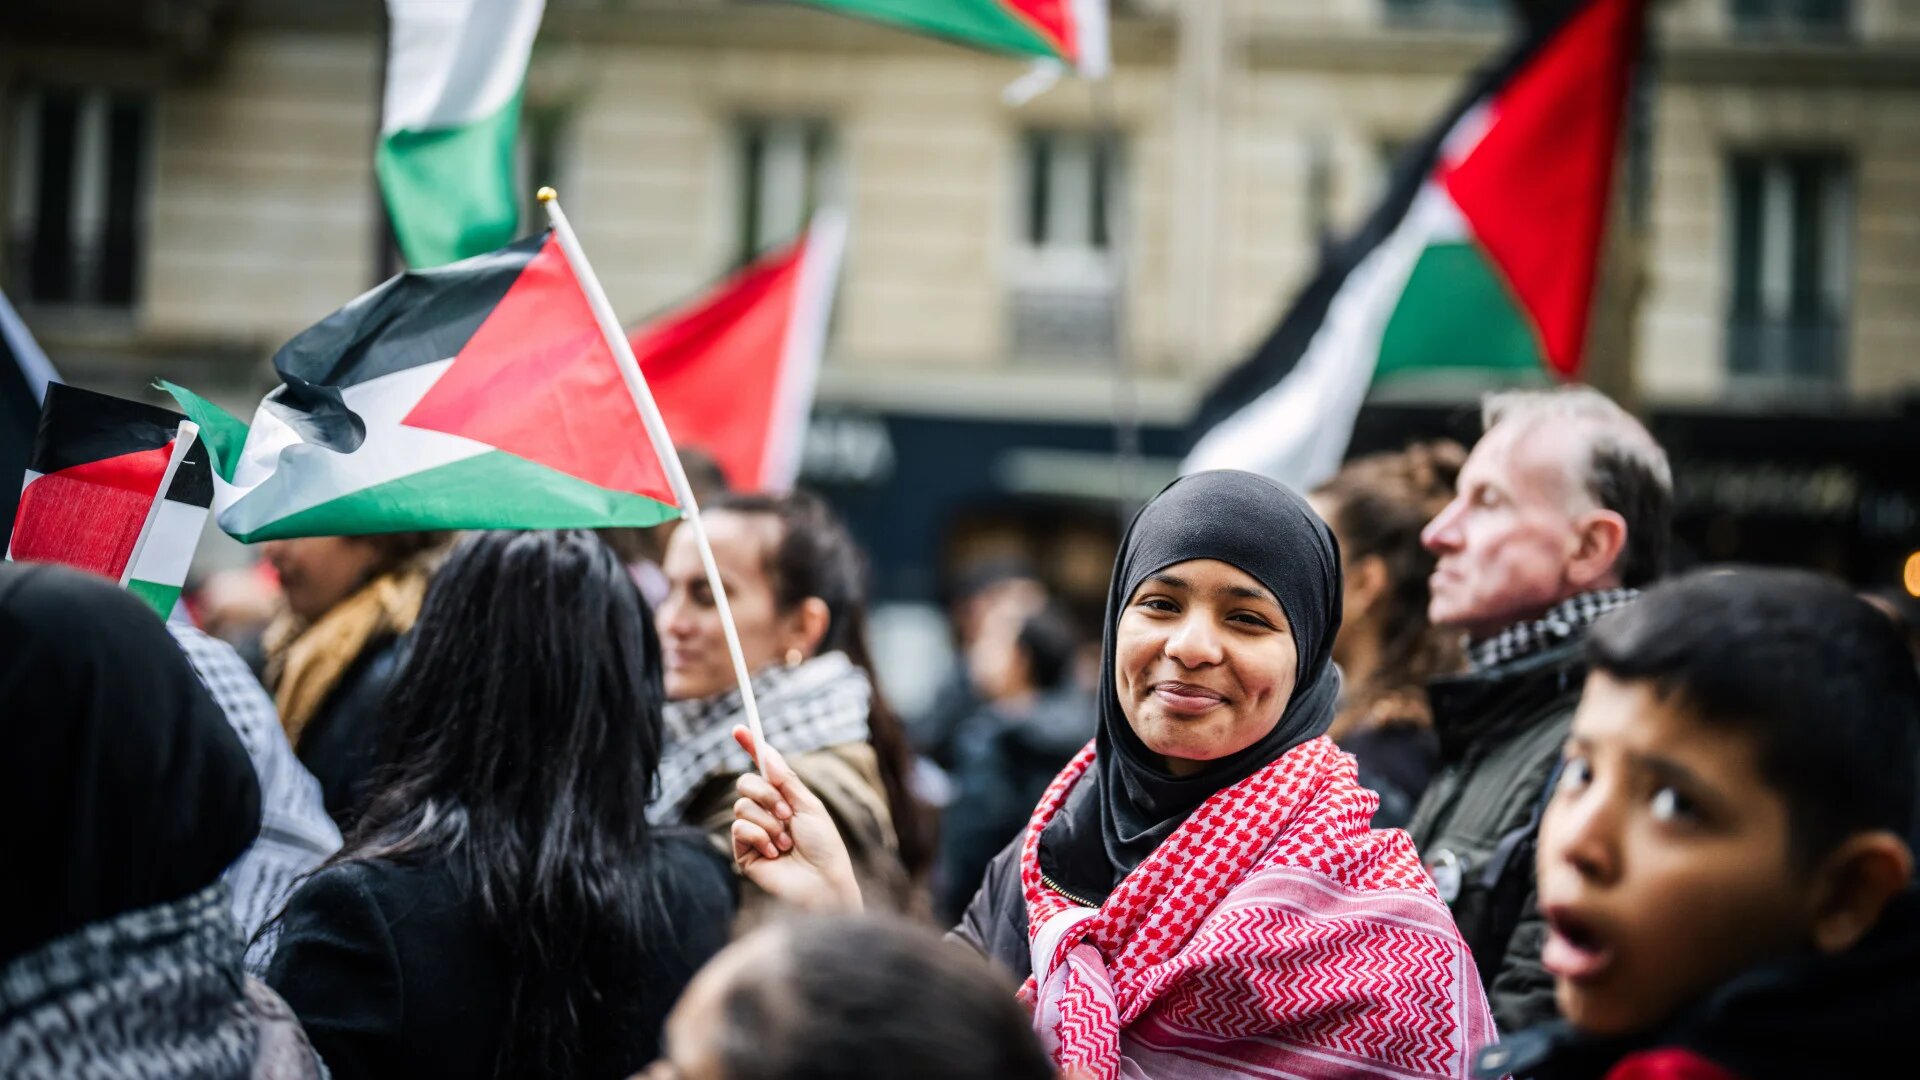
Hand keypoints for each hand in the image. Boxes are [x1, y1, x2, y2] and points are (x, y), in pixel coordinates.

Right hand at [730, 725, 862, 912]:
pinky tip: (776, 852)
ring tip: (786, 841)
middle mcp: (765, 813)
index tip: (739, 728)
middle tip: (787, 813)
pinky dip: (760, 836)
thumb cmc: (824, 845)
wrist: (823, 882)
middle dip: (766, 794)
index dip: (750, 747)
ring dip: (769, 822)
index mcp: (784, 798)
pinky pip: (739, 827)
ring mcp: (753, 832)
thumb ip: (785, 779)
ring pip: (742, 805)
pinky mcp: (744, 852)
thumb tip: (766, 752)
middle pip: (745, 783)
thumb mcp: (808, 805)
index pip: (761, 769)